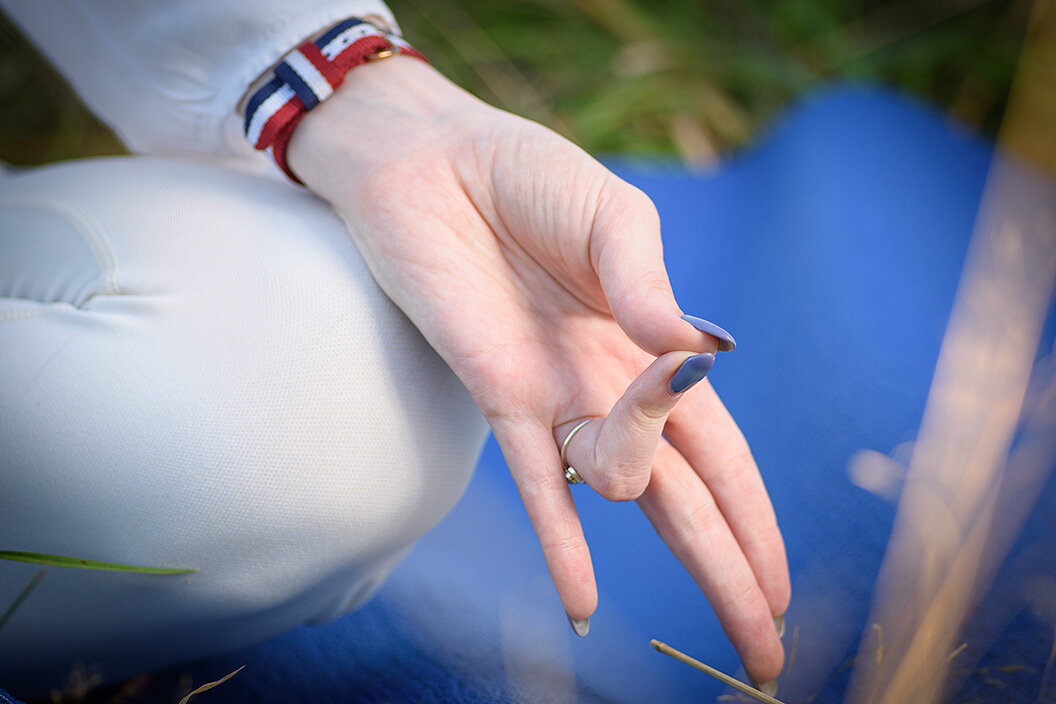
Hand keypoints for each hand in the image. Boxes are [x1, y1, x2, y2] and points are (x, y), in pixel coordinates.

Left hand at [287, 56, 788, 681]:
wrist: (431, 163)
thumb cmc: (527, 177)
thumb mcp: (614, 217)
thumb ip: (651, 286)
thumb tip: (701, 357)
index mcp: (652, 350)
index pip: (721, 453)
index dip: (755, 520)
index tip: (782, 588)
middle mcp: (610, 390)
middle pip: (686, 500)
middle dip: (729, 573)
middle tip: (764, 654)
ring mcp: (556, 399)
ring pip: (628, 490)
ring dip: (670, 524)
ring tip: (685, 511)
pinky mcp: (499, 394)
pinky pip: (538, 483)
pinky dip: (564, 543)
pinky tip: (582, 606)